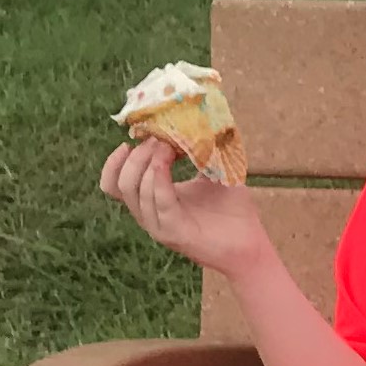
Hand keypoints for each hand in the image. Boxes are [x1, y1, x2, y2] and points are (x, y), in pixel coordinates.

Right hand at [99, 135, 271, 277]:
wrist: (250, 246)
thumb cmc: (233, 211)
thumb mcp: (212, 172)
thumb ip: (199, 151)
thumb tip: (195, 119)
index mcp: (152, 201)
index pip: (115, 184)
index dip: (115, 162)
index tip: (133, 139)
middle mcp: (150, 215)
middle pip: (121, 184)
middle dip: (135, 157)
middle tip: (156, 139)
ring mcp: (160, 225)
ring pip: (135, 190)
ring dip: (147, 163)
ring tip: (166, 145)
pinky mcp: (174, 232)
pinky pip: (158, 201)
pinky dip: (159, 178)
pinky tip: (167, 159)